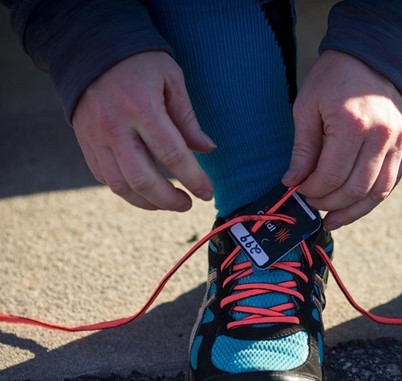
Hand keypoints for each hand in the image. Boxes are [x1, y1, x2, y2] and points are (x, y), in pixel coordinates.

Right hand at [72, 51, 214, 210]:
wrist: (89, 47)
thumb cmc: (139, 61)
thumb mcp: (171, 79)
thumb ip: (187, 118)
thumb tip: (208, 150)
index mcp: (141, 108)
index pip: (172, 155)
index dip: (193, 179)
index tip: (207, 193)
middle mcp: (115, 127)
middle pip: (143, 179)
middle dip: (170, 200)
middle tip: (188, 204)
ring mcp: (95, 137)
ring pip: (121, 186)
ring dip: (148, 202)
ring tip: (168, 203)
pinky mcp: (84, 142)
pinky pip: (104, 177)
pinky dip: (126, 190)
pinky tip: (144, 190)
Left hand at [282, 50, 401, 229]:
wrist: (372, 55)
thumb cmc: (333, 78)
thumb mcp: (307, 106)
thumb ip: (303, 148)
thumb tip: (293, 183)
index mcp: (353, 125)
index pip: (332, 176)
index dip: (313, 191)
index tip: (300, 191)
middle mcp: (381, 136)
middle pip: (356, 189)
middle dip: (330, 204)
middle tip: (313, 205)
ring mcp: (399, 141)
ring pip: (378, 193)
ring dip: (353, 211)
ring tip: (333, 219)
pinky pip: (392, 182)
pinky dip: (372, 198)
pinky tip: (354, 205)